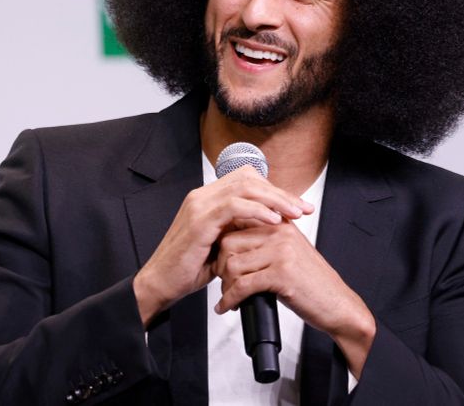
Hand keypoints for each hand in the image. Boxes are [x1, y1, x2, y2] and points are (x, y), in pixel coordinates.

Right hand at [132, 165, 313, 325]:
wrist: (160, 284)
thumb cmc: (189, 267)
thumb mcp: (222, 244)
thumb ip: (241, 229)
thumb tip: (272, 224)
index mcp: (208, 198)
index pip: (248, 179)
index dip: (274, 189)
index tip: (296, 205)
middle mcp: (203, 195)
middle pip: (250, 178)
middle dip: (281, 192)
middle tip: (304, 208)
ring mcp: (199, 205)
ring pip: (245, 187)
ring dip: (274, 199)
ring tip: (295, 213)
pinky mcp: (198, 220)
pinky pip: (233, 206)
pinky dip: (257, 210)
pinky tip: (273, 220)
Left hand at [212, 221, 376, 376]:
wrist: (338, 304)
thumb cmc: (313, 283)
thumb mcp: (290, 253)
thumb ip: (266, 243)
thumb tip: (230, 245)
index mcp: (281, 225)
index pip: (236, 225)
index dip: (222, 248)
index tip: (220, 264)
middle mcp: (281, 234)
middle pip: (229, 243)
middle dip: (220, 267)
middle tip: (224, 282)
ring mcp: (282, 253)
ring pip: (233, 264)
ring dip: (225, 286)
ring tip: (229, 296)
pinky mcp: (282, 275)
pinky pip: (243, 285)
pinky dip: (230, 299)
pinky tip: (228, 306)